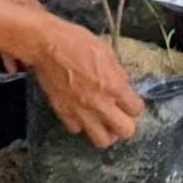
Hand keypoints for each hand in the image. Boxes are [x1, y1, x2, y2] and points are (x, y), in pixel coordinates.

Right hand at [30, 19, 143, 148]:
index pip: (137, 110)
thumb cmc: (75, 41)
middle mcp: (100, 104)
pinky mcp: (63, 113)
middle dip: (125, 123)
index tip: (128, 100)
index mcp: (114, 86)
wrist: (45, 45)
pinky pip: (77, 130)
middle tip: (119, 113)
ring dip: (105, 131)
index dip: (134, 104)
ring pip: (102, 141)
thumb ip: (117, 72)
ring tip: (102, 119)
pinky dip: (80, 124)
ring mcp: (81, 112)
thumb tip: (123, 84)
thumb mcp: (105, 50)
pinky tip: (80, 112)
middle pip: (126, 131)